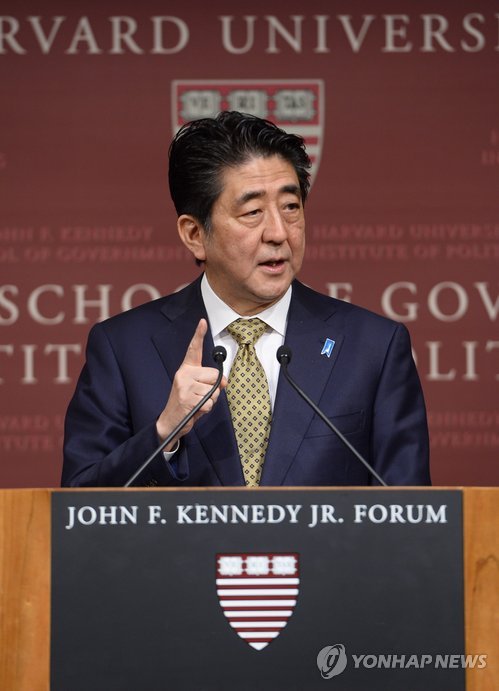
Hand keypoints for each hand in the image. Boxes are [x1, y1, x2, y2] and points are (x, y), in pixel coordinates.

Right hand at [156, 318, 226, 448]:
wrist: (170, 422)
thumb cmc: (186, 403)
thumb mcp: (197, 389)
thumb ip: (210, 382)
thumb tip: (225, 382)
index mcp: (186, 369)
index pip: (193, 350)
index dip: (198, 335)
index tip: (202, 321)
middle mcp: (183, 375)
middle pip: (214, 376)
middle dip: (214, 388)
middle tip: (200, 395)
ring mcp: (184, 387)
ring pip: (214, 391)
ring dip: (210, 401)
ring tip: (197, 403)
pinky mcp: (187, 400)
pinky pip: (209, 403)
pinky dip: (206, 409)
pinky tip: (195, 410)